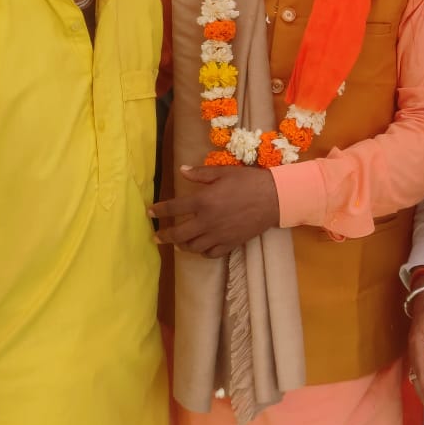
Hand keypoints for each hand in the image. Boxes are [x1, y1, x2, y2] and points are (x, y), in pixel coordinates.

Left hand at [149, 165, 279, 256]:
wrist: (273, 198)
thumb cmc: (248, 181)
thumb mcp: (223, 172)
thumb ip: (200, 173)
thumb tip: (181, 170)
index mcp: (202, 201)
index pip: (174, 208)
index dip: (159, 211)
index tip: (150, 213)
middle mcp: (206, 221)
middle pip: (179, 233)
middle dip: (165, 235)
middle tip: (156, 237)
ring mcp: (218, 235)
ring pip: (193, 246)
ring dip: (182, 244)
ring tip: (178, 242)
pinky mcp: (230, 243)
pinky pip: (210, 253)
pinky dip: (202, 252)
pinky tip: (201, 247)